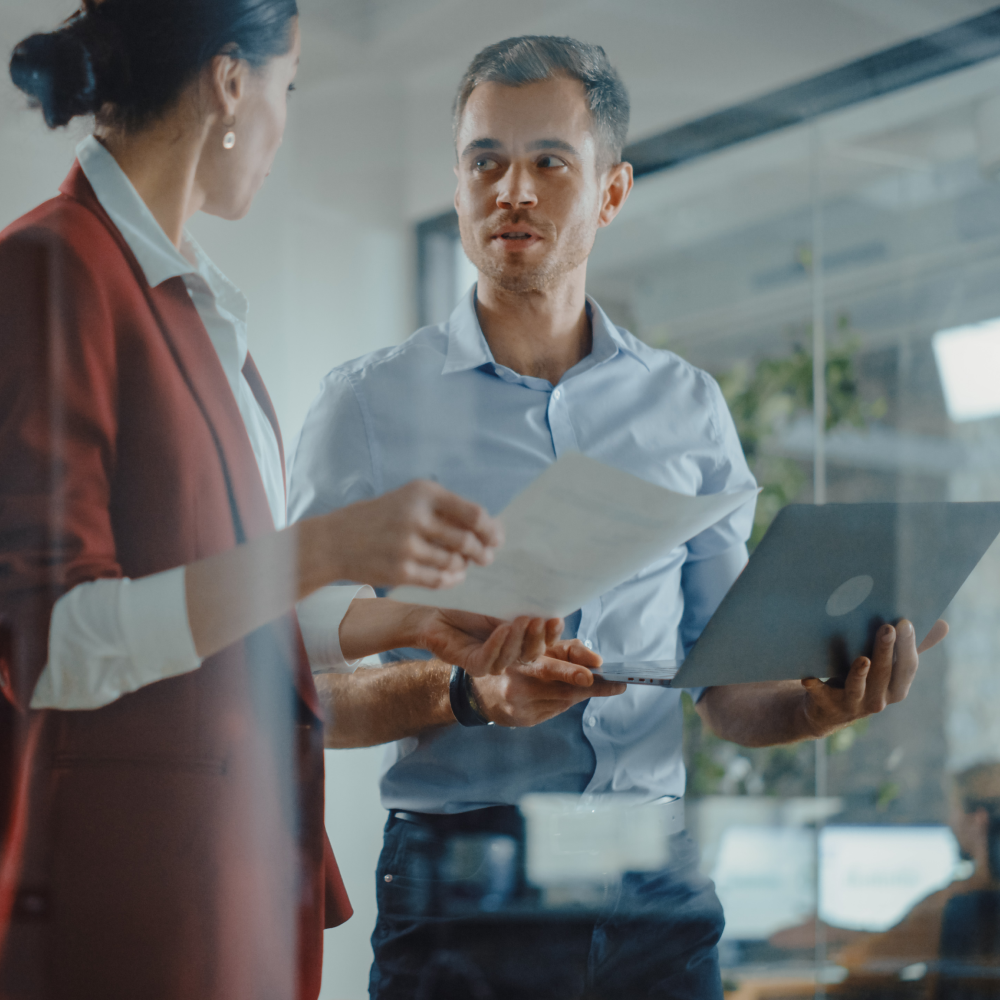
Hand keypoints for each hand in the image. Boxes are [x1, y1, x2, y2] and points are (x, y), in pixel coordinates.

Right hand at [320, 480, 501, 588]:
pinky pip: (439, 580)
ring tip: (463, 565)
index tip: (497, 538)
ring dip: (464, 566)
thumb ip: (445, 510)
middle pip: (468, 541)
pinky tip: (452, 576)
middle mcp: (415, 517)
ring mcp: (407, 546)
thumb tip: (489, 527)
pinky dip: (451, 580)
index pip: (474, 514)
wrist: (335, 540)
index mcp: (423, 493)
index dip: (491, 529)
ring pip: (454, 563)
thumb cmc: (380, 518)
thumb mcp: (409, 499)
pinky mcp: (400, 572)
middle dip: (482, 552)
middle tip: (486, 557)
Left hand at [417, 610, 563, 677]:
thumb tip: (550, 591)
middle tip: (540, 620)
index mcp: (520, 638)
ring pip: (512, 658)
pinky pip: (488, 660)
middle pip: (531, 653)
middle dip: (538, 638)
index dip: (552, 633)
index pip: (543, 641)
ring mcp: (491, 661)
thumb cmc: (469, 602)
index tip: (557, 619)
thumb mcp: (500, 600)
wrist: (435, 608)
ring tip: (522, 620)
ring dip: (518, 639)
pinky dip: (497, 644)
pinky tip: (502, 629)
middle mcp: (509, 653)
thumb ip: (522, 603)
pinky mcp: (472, 665)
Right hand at [469, 641, 626, 726]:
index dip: (574, 669)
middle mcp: (517, 683)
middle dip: (592, 685)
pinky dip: (567, 701)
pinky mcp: (523, 720)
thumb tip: (597, 660)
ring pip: (563, 701)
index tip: (598, 669)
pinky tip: (568, 694)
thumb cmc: (517, 663)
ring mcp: (519, 705)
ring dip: (582, 692)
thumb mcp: (537, 648)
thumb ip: (568, 650)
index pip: (550, 665)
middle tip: (617, 684)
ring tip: (601, 684)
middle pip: (562, 688)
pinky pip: (555, 711)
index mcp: (518, 659)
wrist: (482, 692)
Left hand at [800, 618, 947, 736]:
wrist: (825, 711)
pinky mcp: (825, 704)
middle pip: (884, 675)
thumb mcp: (887, 667)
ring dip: (859, 673)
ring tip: (862, 658)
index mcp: (896, 689)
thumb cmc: (863, 681)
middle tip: (886, 627)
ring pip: (857, 688)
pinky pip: (821, 695)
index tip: (905, 622)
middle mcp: (878, 700)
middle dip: (885, 652)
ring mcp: (852, 704)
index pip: (907, 667)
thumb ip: (910, 648)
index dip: (907, 646)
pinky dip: (815, 687)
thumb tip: (943, 624)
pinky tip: (808, 677)